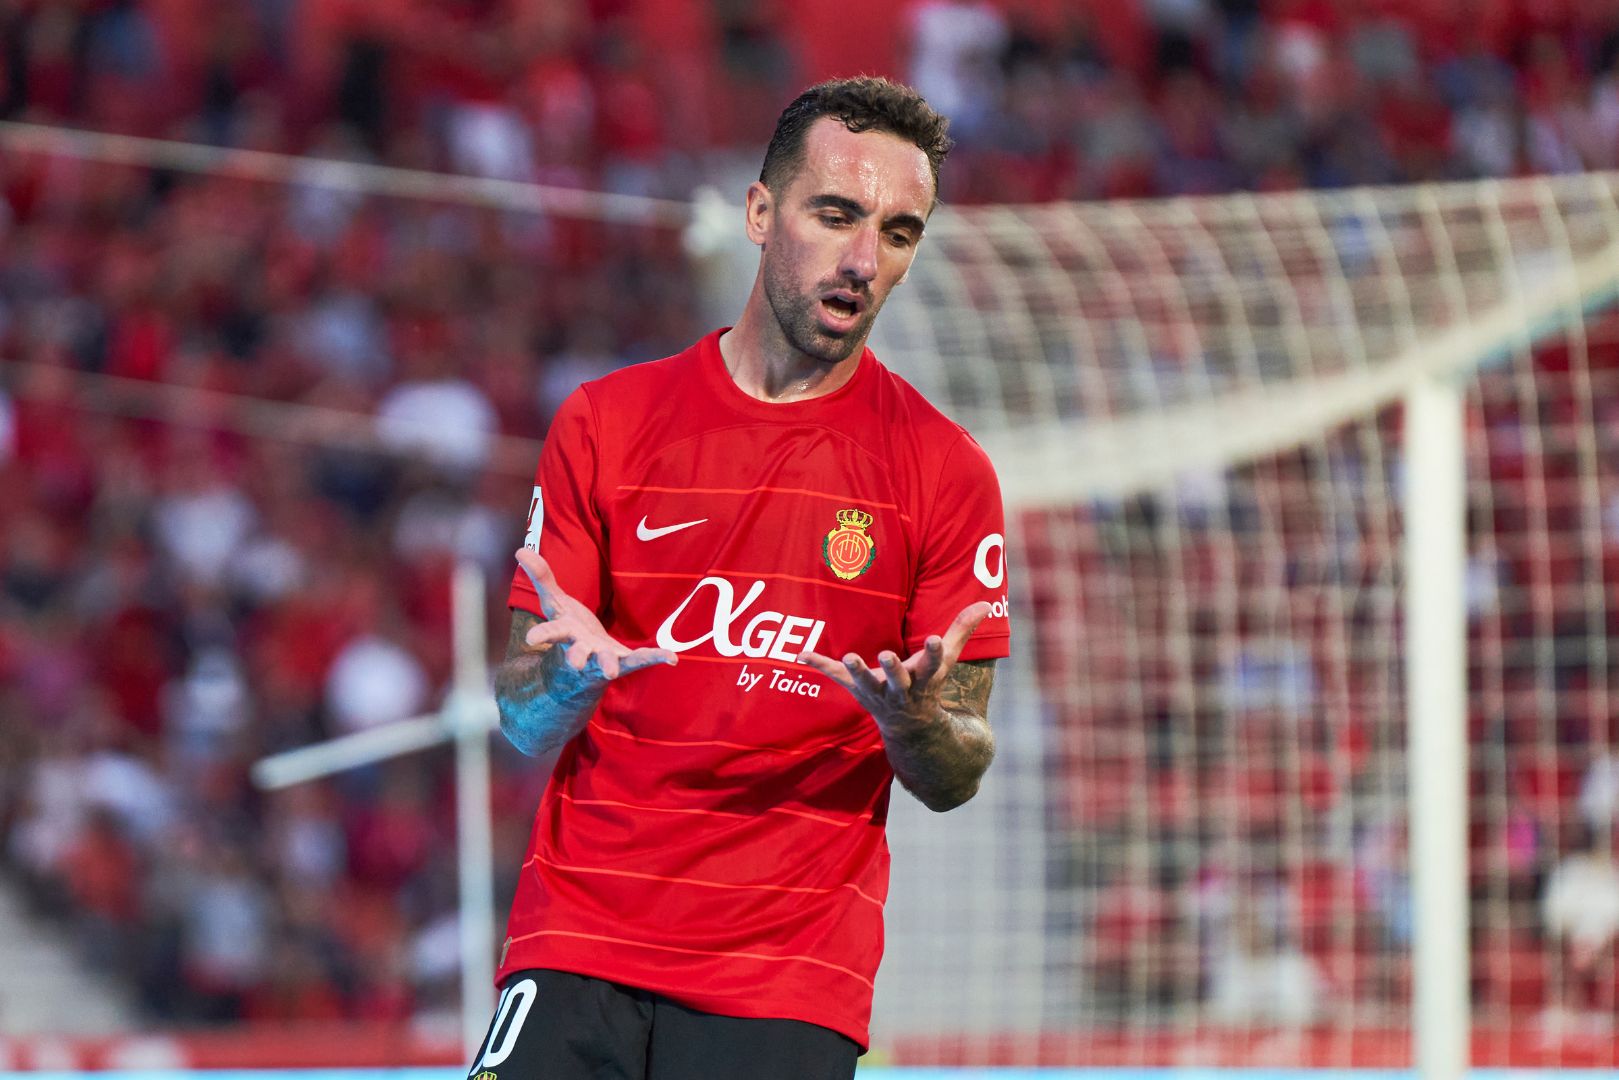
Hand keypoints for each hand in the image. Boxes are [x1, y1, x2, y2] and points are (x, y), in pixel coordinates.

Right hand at [514, 548, 675, 679]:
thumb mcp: (555, 603)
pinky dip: (656, 657)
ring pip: (606, 663)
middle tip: (575, 662)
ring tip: (612, 671)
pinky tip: (671, 657)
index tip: (531, 639)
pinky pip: (640, 660)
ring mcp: (603, 658)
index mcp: (566, 634)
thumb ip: (542, 578)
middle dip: (576, 658)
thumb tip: (520, 548)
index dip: (542, 635)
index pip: (551, 633)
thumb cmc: (569, 630)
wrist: (583, 667)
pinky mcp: (624, 661)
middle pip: (577, 654)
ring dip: (609, 665)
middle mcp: (583, 650)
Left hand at [799, 601, 991, 730]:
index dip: (936, 653)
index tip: (936, 638)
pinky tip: (801, 654)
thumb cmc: (928, 684)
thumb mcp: (948, 660)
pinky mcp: (857, 690)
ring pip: (866, 683)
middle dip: (892, 669)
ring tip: (848, 657)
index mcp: (925, 679)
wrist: (910, 727)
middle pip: (898, 679)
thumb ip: (962, 630)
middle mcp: (901, 689)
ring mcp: (877, 692)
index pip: (934, 665)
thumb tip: (986, 602)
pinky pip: (836, 678)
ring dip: (856, 672)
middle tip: (884, 655)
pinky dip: (819, 665)